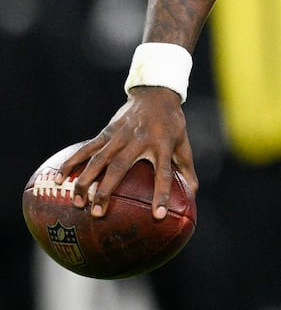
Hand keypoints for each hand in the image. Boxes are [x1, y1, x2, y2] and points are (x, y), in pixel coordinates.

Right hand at [62, 88, 194, 218]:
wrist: (155, 94)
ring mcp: (119, 136)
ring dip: (85, 181)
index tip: (158, 215)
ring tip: (77, 202)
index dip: (162, 194)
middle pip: (120, 168)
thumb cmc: (172, 124)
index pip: (164, 174)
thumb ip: (186, 169)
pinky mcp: (106, 132)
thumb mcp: (183, 144)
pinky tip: (59, 178)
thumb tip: (192, 196)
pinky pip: (86, 149)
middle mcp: (138, 141)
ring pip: (98, 160)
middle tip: (98, 213)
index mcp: (162, 146)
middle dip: (107, 191)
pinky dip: (72, 162)